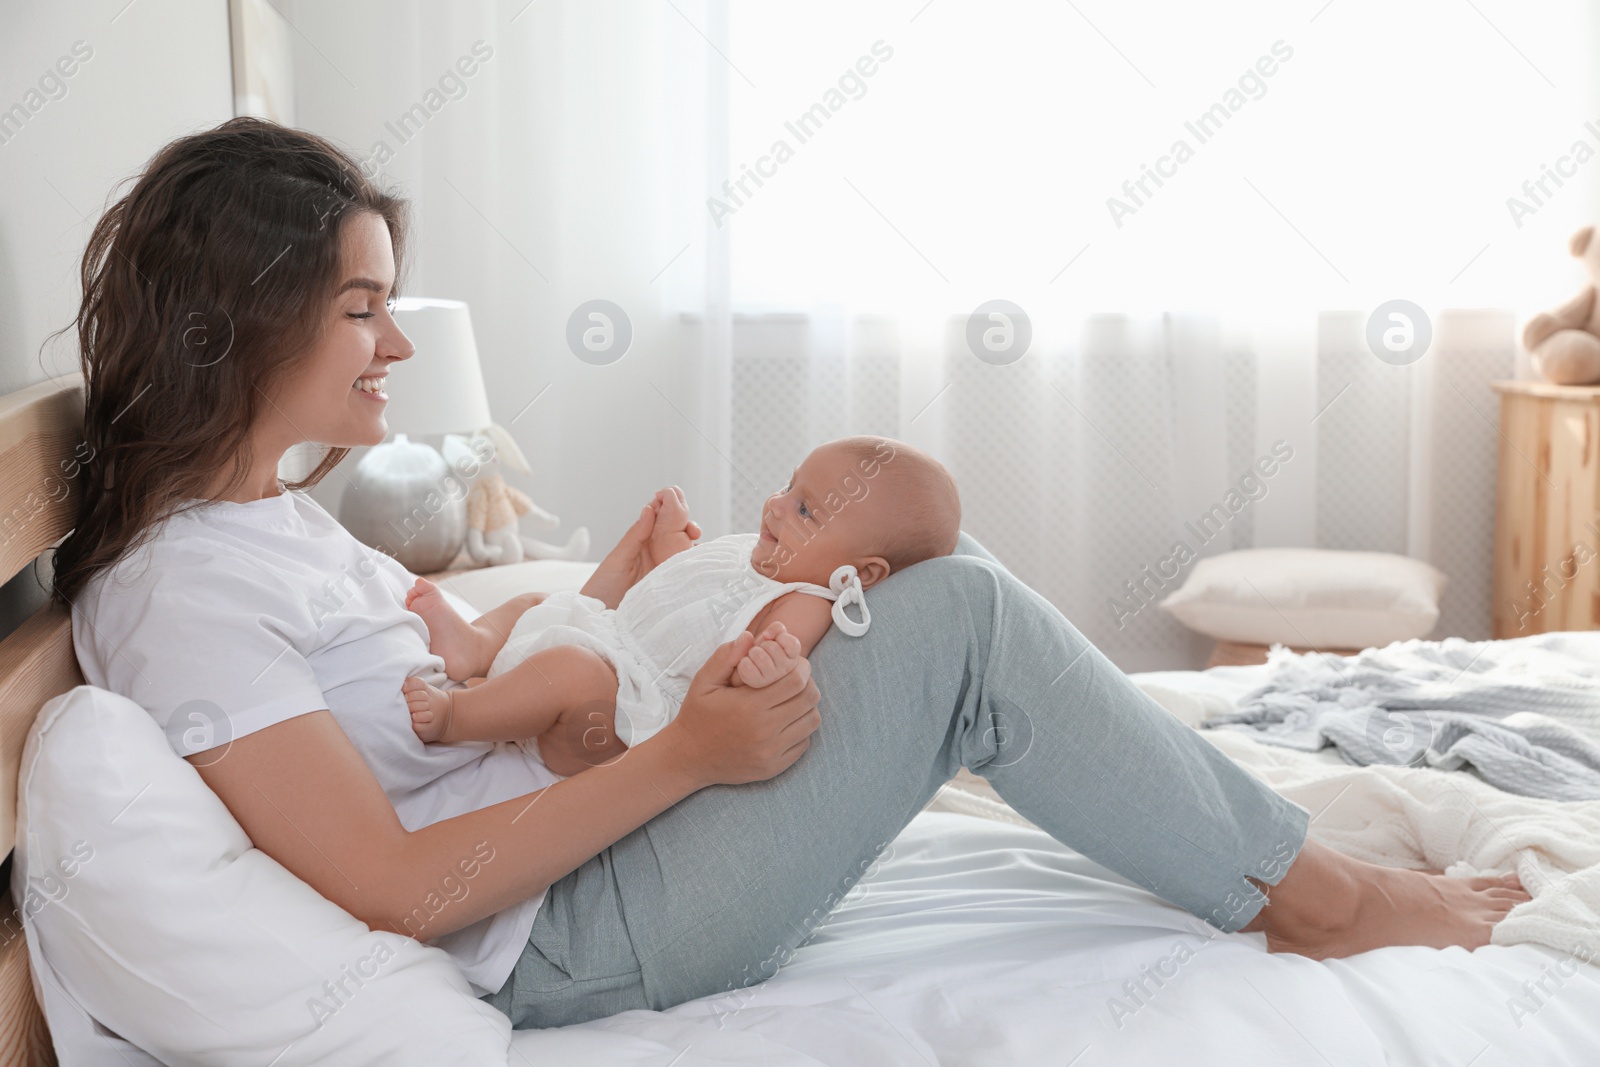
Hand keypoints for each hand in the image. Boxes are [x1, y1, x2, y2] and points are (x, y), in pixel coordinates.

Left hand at [579, 487, 703, 608]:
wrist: (600, 618)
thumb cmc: (602, 587)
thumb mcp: (618, 559)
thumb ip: (635, 535)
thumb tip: (650, 508)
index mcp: (642, 542)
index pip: (662, 521)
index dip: (674, 512)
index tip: (684, 510)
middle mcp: (655, 553)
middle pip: (678, 535)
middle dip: (689, 529)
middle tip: (695, 532)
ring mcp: (664, 569)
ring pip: (684, 553)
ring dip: (693, 547)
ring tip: (699, 547)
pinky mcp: (669, 586)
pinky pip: (683, 573)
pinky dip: (693, 568)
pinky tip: (699, 565)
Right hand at [666, 631, 820, 786]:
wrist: (688, 758)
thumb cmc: (697, 715)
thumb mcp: (704, 681)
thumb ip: (726, 656)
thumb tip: (750, 636)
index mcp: (748, 706)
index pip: (796, 680)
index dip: (800, 667)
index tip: (793, 663)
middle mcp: (764, 731)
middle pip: (809, 699)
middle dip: (807, 683)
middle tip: (795, 678)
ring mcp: (771, 752)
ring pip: (811, 721)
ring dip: (806, 706)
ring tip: (791, 699)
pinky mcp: (774, 767)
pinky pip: (804, 743)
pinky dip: (801, 729)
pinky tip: (785, 721)